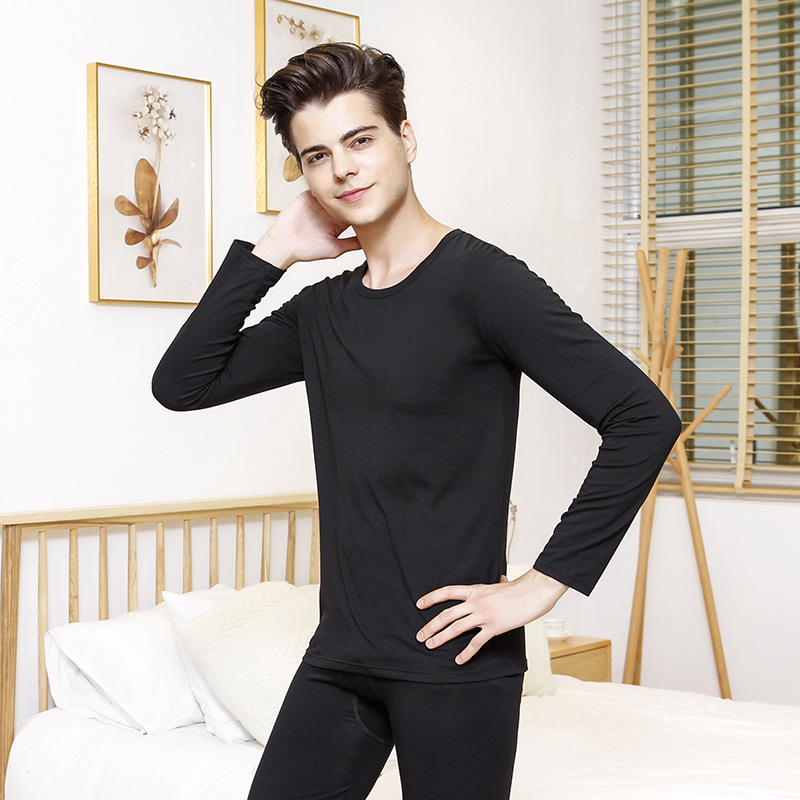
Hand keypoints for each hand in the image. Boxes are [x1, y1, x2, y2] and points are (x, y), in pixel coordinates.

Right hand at [252, 190, 361, 269]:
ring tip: (355, 181)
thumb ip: (351, 244)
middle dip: (355, 195)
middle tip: (369, 188)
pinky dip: (327, 184)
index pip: (353, 213)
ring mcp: (320, 203)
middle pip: (346, 200)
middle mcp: (330, 212)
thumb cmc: (307, 250)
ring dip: (342, 187)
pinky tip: (337, 181)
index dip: (362, 209)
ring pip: (334, 192)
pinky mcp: (309, 196)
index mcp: (338, 223)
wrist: (284, 244)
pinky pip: (320, 187)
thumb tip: (370, 244)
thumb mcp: (335, 249)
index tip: (375, 204)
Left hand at [415, 568, 567, 664]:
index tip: (420, 604)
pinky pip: (476, 642)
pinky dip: (467, 653)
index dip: (432, 597)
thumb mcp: (502, 583)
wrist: (532, 593)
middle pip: (447, 614)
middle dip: (431, 625)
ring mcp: (484, 615)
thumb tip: (501, 579)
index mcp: (475, 590)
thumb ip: (497, 583)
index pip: (448, 592)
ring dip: (441, 637)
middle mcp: (476, 602)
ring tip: (431, 645)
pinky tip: (459, 660)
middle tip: (420, 635)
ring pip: (457, 628)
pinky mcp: (494, 627)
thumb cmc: (519, 589)